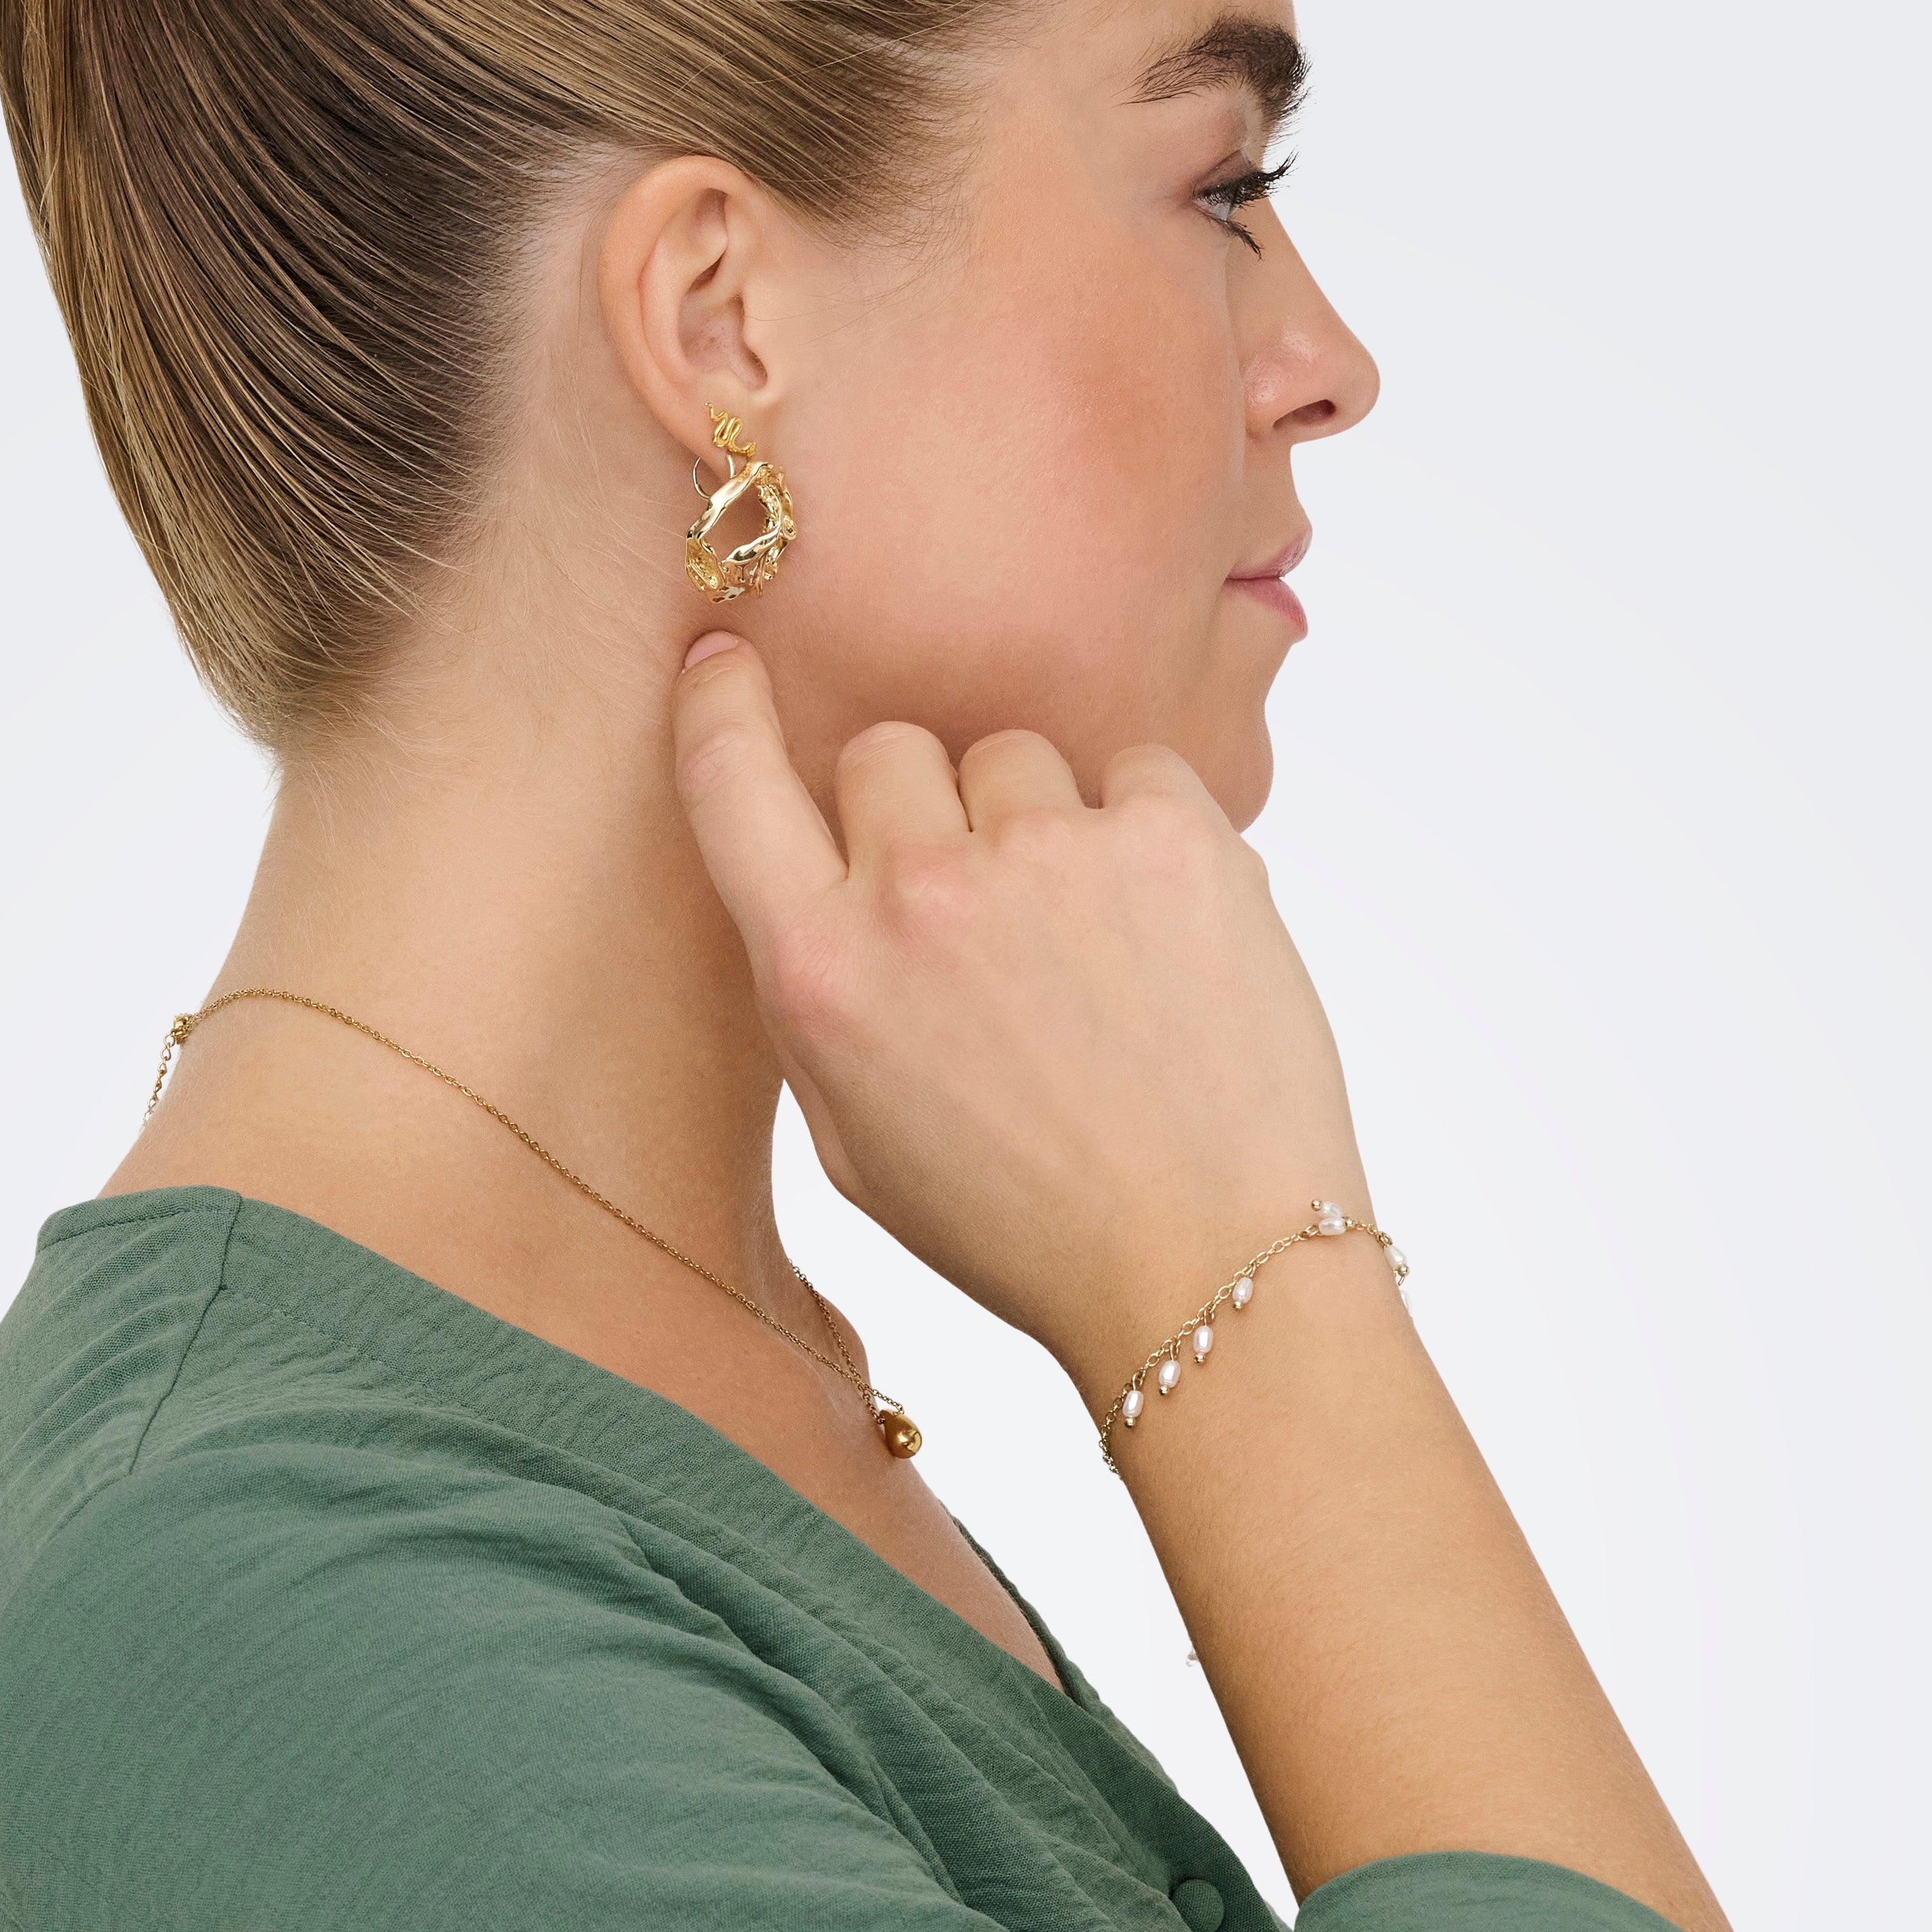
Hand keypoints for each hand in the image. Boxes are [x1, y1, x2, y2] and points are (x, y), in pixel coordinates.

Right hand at [671, 634, 1372, 1397]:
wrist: (1209, 1269)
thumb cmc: (1031, 1226)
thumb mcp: (863, 1143)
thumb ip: (824, 996)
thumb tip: (822, 876)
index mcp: (822, 976)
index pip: (732, 782)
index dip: (723, 708)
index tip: (731, 662)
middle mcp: (919, 895)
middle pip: (887, 751)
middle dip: (924, 808)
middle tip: (983, 914)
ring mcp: (1048, 854)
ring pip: (1013, 757)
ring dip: (1040, 823)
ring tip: (1089, 948)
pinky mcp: (1172, 836)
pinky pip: (1136, 768)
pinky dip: (1146, 832)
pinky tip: (1162, 938)